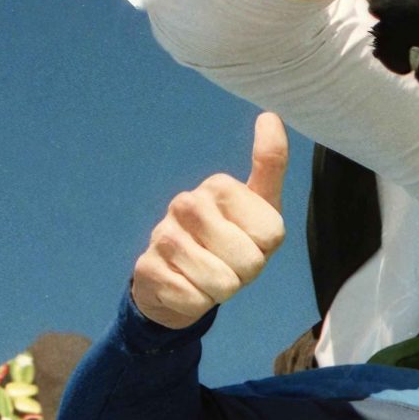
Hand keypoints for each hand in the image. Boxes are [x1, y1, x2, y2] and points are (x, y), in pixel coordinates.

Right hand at [130, 113, 288, 329]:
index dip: (266, 250)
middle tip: (228, 264)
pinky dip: (197, 304)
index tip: (249, 242)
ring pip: (221, 283)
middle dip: (245, 274)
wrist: (179, 279)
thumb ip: (270, 164)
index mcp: (220, 186)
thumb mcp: (260, 207)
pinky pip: (194, 300)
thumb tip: (270, 116)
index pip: (272, 235)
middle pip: (250, 261)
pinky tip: (185, 287)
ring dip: (221, 290)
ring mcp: (163, 234)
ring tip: (207, 276)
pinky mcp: (146, 268)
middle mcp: (187, 203)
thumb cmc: (229, 241)